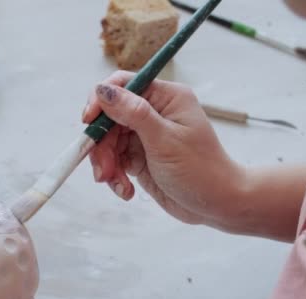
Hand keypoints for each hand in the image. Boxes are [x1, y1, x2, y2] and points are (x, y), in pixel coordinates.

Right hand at [82, 71, 244, 231]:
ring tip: (117, 184)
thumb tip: (102, 90)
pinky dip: (114, 176)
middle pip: (109, 117)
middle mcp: (153, 112)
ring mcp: (144, 135)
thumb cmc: (202, 170)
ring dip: (106, 164)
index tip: (88, 121)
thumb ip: (133, 114)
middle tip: (104, 170)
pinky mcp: (138, 157)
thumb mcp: (165, 140)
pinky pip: (114, 160)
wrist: (218, 205)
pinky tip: (126, 190)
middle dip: (102, 145)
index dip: (100, 100)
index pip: (123, 85)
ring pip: (107, 141)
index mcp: (165, 98)